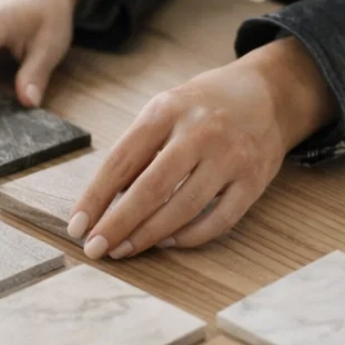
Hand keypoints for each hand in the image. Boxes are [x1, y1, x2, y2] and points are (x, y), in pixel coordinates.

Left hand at [69, 38, 336, 259]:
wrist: (267, 94)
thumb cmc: (203, 107)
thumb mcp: (165, 109)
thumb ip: (139, 149)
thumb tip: (103, 202)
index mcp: (167, 110)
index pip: (122, 160)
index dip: (96, 197)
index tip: (77, 226)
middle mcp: (199, 131)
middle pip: (150, 188)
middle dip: (118, 224)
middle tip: (95, 248)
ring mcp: (230, 156)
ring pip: (183, 207)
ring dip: (148, 236)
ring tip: (124, 249)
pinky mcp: (254, 180)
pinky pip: (219, 219)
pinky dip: (190, 236)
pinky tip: (168, 242)